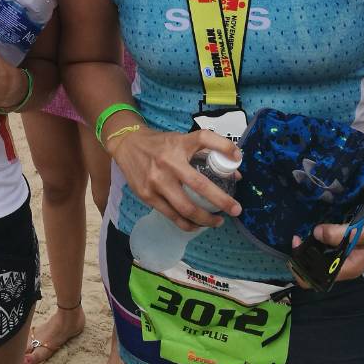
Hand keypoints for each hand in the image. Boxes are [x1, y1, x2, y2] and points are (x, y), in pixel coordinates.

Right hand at [109, 126, 241, 231]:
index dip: (224, 146)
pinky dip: (187, 223)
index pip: (204, 139)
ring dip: (206, 219)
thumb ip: (205, 153)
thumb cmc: (159, 144)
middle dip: (221, 201)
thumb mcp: (181, 140)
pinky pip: (172, 215)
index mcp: (179, 144)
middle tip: (236, 210)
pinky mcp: (147, 195)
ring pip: (186, 208)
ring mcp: (156, 181)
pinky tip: (196, 224)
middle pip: (199, 185)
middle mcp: (168, 162)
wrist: (126, 144)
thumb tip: (234, 173)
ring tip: (217, 222)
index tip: (237, 158)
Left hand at [292, 196, 363, 284]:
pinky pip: (327, 241)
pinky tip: (310, 227)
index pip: (321, 279)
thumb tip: (315, 233)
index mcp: (351, 267)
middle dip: (303, 256)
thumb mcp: (363, 229)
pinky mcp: (346, 238)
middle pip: (318, 267)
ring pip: (321, 254)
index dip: (304, 270)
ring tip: (298, 232)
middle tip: (295, 237)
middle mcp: (346, 262)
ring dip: (309, 246)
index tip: (294, 253)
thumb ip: (339, 234)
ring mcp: (346, 250)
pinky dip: (317, 236)